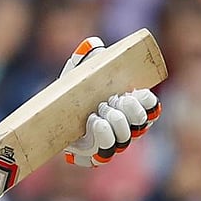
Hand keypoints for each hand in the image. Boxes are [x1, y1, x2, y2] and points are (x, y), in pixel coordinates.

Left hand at [61, 37, 160, 166]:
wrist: (49, 113)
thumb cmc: (73, 91)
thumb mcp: (81, 71)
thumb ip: (90, 57)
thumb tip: (94, 44)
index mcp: (128, 107)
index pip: (150, 107)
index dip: (147, 102)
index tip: (133, 92)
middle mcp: (124, 127)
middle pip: (140, 125)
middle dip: (129, 112)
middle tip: (111, 101)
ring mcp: (110, 143)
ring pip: (123, 140)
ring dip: (114, 125)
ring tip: (98, 112)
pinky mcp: (92, 155)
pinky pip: (103, 154)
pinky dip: (101, 137)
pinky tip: (93, 123)